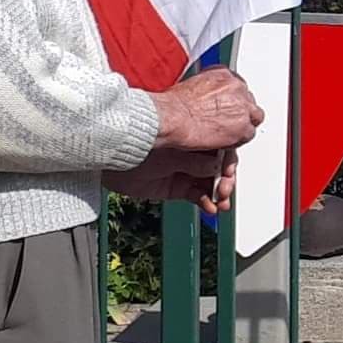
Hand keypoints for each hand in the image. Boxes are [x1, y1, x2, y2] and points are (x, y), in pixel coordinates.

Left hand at [110, 149, 239, 212]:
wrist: (112, 163)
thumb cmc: (134, 146)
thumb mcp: (171, 153)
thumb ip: (195, 161)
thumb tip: (217, 166)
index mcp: (192, 135)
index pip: (219, 147)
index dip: (227, 160)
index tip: (230, 171)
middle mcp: (191, 152)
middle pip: (218, 167)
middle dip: (225, 180)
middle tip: (226, 190)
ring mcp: (185, 170)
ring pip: (210, 183)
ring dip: (218, 194)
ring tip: (221, 202)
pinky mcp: (177, 187)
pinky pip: (197, 195)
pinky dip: (205, 202)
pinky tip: (210, 206)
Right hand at [150, 69, 263, 154]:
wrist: (172, 117)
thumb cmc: (173, 105)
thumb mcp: (190, 85)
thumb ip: (207, 90)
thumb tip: (207, 99)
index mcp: (224, 74)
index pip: (237, 86)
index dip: (231, 99)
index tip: (225, 106)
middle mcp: (236, 87)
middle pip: (248, 101)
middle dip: (238, 111)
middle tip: (225, 121)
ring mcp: (242, 107)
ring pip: (254, 116)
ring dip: (243, 124)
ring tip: (228, 132)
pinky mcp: (243, 127)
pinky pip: (248, 134)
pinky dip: (238, 139)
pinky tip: (226, 142)